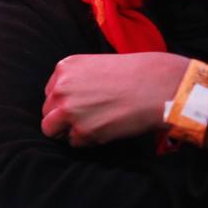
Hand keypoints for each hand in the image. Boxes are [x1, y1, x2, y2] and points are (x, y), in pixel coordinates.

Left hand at [41, 53, 188, 147]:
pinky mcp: (82, 130)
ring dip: (66, 131)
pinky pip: (74, 142)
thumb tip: (67, 100)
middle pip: (47, 111)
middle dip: (62, 118)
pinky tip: (105, 131)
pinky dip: (87, 141)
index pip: (51, 93)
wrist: (159, 86)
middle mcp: (61, 88)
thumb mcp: (98, 65)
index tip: (81, 105)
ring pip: (51, 129)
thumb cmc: (136, 74)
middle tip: (84, 120)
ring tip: (89, 128)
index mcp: (64, 68)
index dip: (64, 102)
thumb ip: (77, 80)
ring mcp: (69, 110)